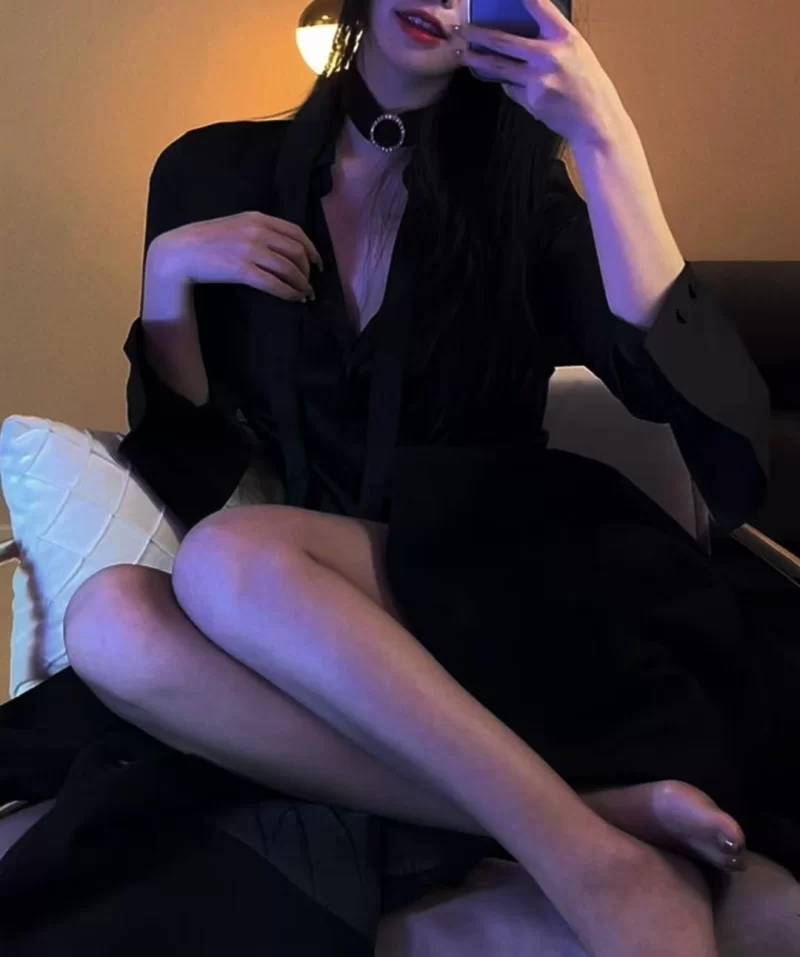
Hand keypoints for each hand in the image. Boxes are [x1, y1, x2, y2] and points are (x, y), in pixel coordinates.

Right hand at [148, 211, 323, 303]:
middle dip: (308, 270)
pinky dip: (289, 293)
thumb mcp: (236, 225)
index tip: (317, 263)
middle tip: (310, 283)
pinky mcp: (242, 270)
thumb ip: (260, 230)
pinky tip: (294, 299)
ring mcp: (250, 250)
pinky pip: (275, 284)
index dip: (311, 249)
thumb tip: (284, 248)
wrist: (181, 252)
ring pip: (289, 269)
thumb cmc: (208, 240)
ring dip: (302, 284)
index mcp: (258, 218)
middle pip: (296, 251)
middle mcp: (257, 231)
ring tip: (305, 294)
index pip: (296, 232)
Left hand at [459, 0, 626, 147]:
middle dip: (479, 34)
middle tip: (461, 29)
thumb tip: (523, 37)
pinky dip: (507, 83)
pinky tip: (507, 82)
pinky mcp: (530, 99)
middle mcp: (549, 54)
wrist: (595, 120)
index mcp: (566, 37)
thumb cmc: (589, 85)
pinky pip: (511, 87)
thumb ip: (553, 42)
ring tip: (463, 53)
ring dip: (478, 59)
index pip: (541, 6)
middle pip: (505, 41)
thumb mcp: (578, 52)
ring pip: (499, 66)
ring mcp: (537, 78)